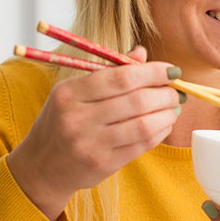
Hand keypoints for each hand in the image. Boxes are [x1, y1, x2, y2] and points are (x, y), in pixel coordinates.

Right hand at [7, 46, 181, 219]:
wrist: (42, 167)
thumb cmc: (61, 122)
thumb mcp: (74, 93)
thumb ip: (108, 72)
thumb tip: (141, 53)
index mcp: (70, 94)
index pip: (120, 77)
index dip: (152, 72)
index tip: (171, 71)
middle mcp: (78, 118)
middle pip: (136, 101)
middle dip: (165, 94)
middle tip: (177, 91)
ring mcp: (91, 144)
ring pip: (143, 125)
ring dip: (167, 115)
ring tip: (174, 108)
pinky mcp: (103, 165)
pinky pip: (141, 146)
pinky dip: (159, 133)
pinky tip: (164, 125)